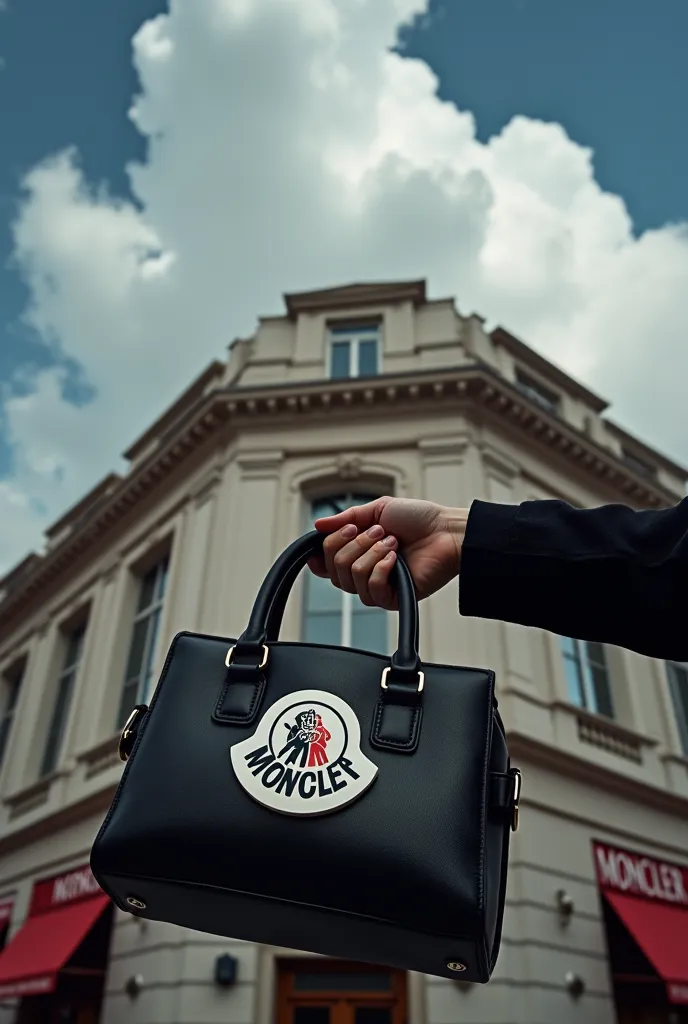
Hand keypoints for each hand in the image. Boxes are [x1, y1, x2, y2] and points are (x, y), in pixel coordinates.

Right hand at [307, 496, 467, 609]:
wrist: (446, 531)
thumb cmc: (418, 519)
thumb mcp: (377, 509)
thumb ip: (346, 518)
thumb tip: (317, 525)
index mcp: (358, 552)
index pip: (325, 563)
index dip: (322, 554)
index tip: (332, 536)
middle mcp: (364, 571)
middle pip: (334, 567)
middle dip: (353, 543)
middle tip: (378, 531)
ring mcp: (378, 586)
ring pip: (351, 577)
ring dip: (371, 553)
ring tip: (393, 542)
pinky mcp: (393, 599)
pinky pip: (371, 589)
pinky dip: (381, 568)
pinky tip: (396, 558)